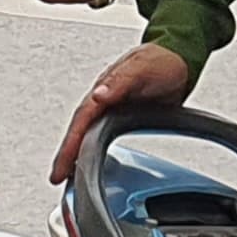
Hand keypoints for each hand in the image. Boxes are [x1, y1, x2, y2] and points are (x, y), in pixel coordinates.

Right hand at [51, 41, 194, 181]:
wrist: (179, 60)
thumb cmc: (161, 61)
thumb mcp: (141, 69)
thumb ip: (120, 81)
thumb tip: (98, 94)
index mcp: (104, 88)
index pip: (81, 120)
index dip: (70, 144)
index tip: (61, 165)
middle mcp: (104, 99)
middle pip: (79, 130)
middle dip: (66, 155)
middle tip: (57, 177)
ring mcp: (112, 108)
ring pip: (87, 133)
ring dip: (76, 153)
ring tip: (67, 175)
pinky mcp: (123, 115)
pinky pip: (101, 134)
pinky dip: (92, 147)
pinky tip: (90, 159)